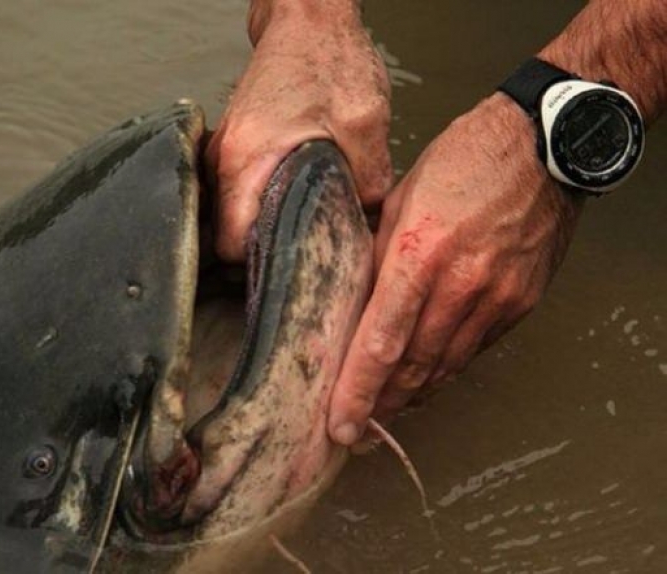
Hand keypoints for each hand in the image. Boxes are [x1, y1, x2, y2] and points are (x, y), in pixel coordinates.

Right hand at [205, 0, 391, 260]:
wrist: (307, 18)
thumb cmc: (329, 60)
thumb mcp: (364, 123)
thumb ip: (369, 180)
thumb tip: (369, 222)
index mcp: (248, 159)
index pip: (230, 242)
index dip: (257, 268)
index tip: (287, 274)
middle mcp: (226, 159)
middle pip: (226, 234)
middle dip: (259, 256)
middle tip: (299, 266)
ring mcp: (227, 152)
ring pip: (231, 215)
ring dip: (259, 231)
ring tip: (298, 240)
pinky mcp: (237, 146)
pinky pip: (238, 193)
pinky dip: (259, 207)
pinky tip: (292, 208)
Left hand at [328, 93, 584, 444]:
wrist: (542, 148)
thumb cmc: (463, 162)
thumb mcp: (401, 200)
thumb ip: (378, 255)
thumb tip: (355, 298)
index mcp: (420, 253)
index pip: (381, 341)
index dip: (358, 391)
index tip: (341, 426)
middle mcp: (461, 284)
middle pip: (414, 366)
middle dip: (381, 404)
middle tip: (357, 429)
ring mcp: (497, 298)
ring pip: (446, 366)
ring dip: (413, 394)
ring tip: (385, 411)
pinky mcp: (520, 303)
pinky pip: (474, 349)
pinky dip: (446, 368)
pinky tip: (426, 378)